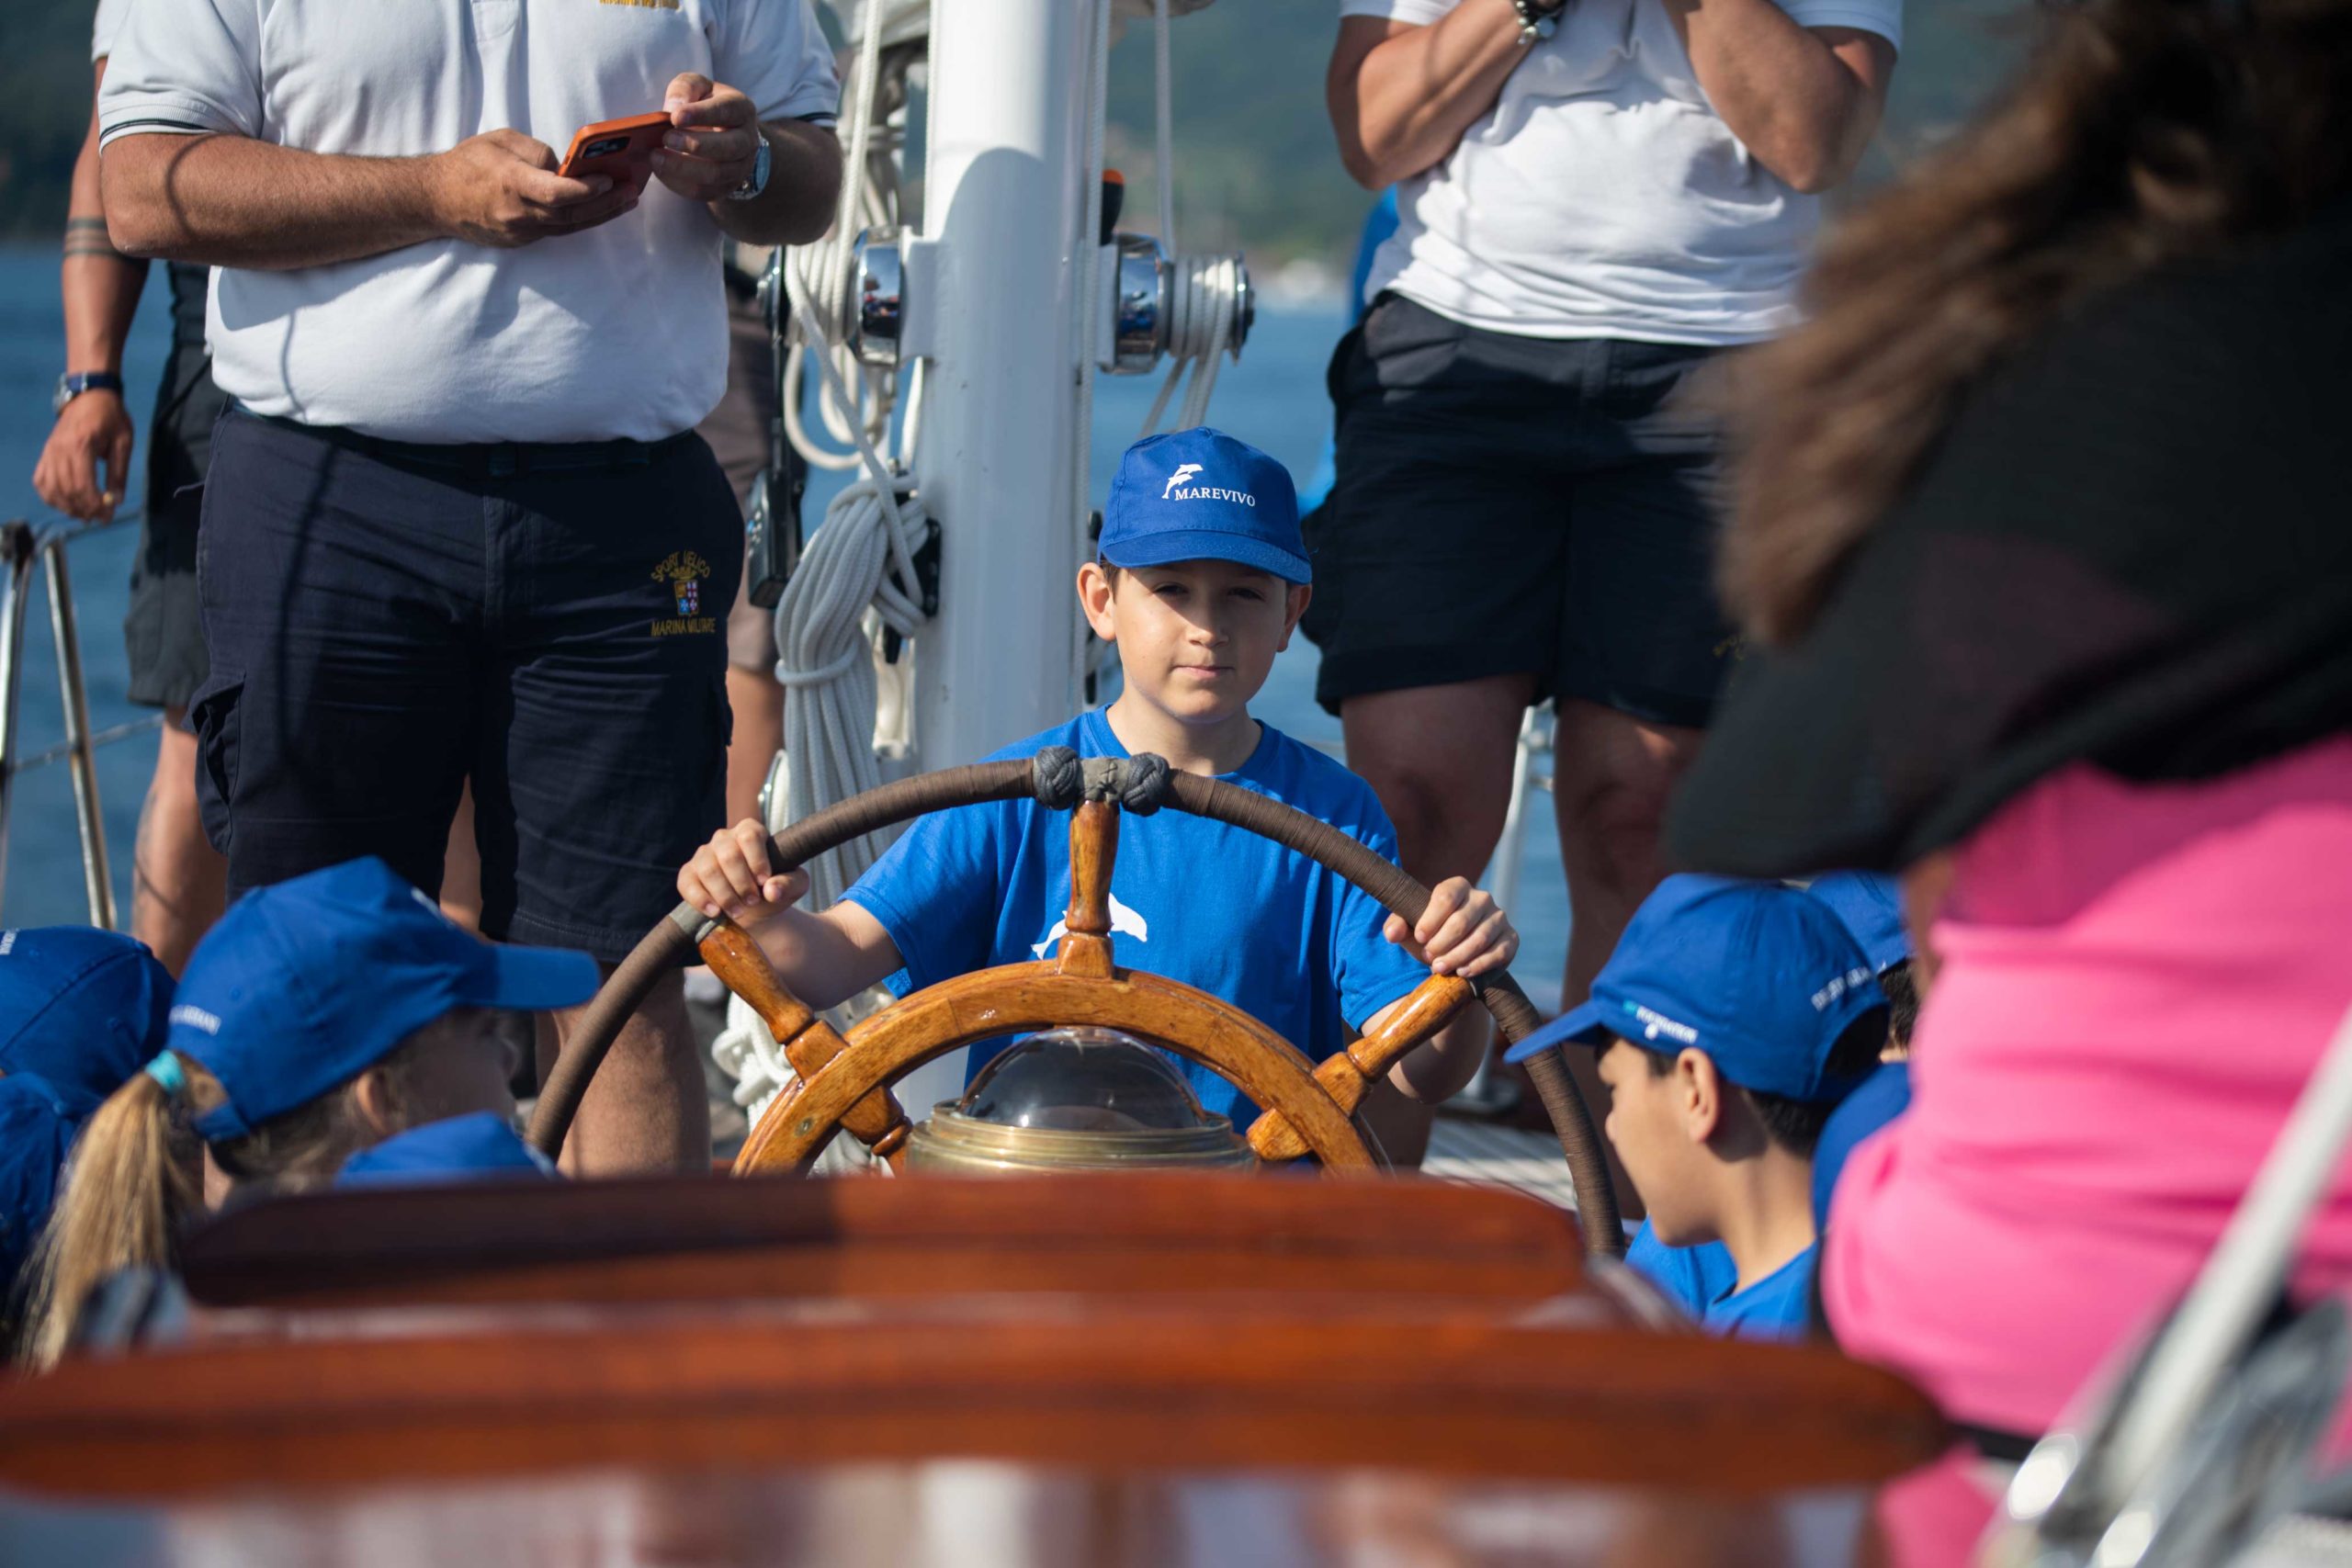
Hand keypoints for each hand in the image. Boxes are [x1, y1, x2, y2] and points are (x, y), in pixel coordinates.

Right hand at [33, 391, 134, 521]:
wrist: (89, 396)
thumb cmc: (111, 417)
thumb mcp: (123, 442)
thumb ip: (118, 472)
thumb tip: (117, 500)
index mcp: (81, 445)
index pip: (81, 484)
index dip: (93, 505)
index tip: (107, 515)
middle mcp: (59, 450)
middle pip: (66, 490)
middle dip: (84, 510)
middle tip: (100, 519)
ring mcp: (49, 452)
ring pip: (51, 489)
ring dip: (68, 507)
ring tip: (85, 514)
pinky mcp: (45, 453)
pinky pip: (41, 481)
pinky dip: (50, 496)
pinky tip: (65, 503)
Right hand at [426, 128, 637, 248]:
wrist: (435, 199)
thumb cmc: (469, 163)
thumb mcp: (501, 140)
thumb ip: (538, 151)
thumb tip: (567, 166)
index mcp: (511, 182)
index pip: (556, 193)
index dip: (587, 189)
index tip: (610, 180)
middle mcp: (518, 213)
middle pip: (571, 214)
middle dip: (606, 203)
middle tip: (634, 189)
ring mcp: (520, 232)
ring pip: (569, 226)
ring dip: (601, 214)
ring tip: (628, 200)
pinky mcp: (522, 241)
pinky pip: (557, 231)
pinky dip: (581, 220)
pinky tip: (600, 209)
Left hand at [653, 73, 760, 203]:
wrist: (723, 134)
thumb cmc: (705, 105)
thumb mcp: (697, 87)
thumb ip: (685, 89)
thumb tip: (674, 109)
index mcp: (741, 109)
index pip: (726, 111)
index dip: (701, 115)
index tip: (675, 117)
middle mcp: (747, 140)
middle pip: (728, 147)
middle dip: (695, 145)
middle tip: (666, 138)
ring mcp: (740, 167)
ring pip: (716, 174)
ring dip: (683, 168)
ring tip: (656, 157)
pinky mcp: (726, 187)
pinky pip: (704, 192)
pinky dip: (680, 184)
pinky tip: (661, 171)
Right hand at [679, 819, 807, 927]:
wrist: (754, 908)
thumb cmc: (774, 888)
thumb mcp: (794, 885)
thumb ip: (790, 883)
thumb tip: (772, 890)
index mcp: (750, 831)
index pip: (750, 835)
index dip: (757, 860)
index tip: (764, 881)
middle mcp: (724, 838)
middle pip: (728, 854)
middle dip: (741, 882)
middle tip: (753, 902)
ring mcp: (704, 855)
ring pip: (708, 869)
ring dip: (724, 895)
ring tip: (738, 912)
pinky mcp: (688, 874)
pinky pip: (687, 883)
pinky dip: (700, 899)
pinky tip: (715, 912)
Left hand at [1383, 877, 1517, 977]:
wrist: (1456, 955)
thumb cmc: (1431, 936)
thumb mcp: (1411, 930)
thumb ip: (1397, 925)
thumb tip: (1392, 934)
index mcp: (1458, 886)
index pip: (1445, 897)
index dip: (1431, 920)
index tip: (1420, 938)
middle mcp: (1482, 898)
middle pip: (1461, 921)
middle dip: (1442, 943)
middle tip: (1430, 959)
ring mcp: (1499, 918)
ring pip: (1479, 938)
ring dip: (1457, 957)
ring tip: (1440, 969)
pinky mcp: (1511, 939)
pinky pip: (1497, 952)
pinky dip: (1478, 965)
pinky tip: (1462, 972)